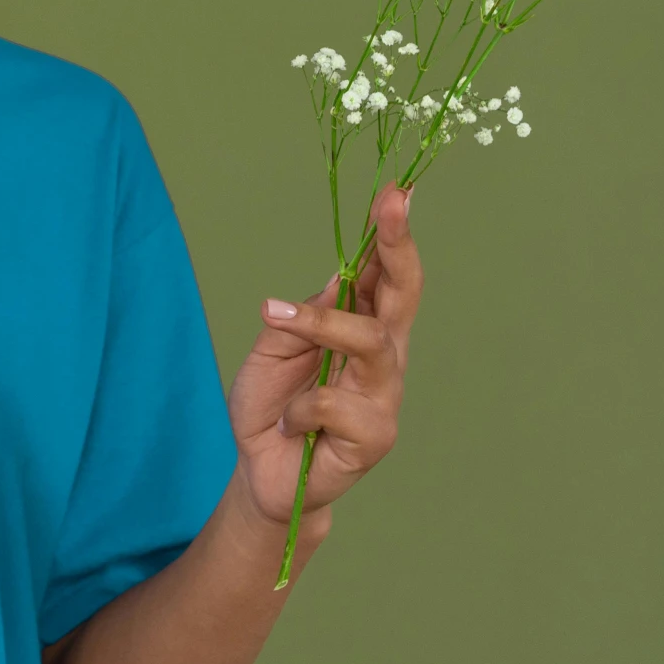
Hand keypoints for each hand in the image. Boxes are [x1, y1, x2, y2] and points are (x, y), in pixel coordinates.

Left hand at [227, 182, 420, 526]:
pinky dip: (299, 407)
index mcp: (361, 329)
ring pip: (371, 342)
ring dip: (322, 327)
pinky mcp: (375, 437)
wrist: (260, 470)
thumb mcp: (274, 348)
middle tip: (392, 204)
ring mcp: (384, 398)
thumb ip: (306, 316)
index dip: (392, 234)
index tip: (395, 192)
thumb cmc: (272, 406)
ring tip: (276, 320)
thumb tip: (341, 277)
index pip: (385, 276)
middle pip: (403, 296)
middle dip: (399, 247)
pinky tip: (289, 422)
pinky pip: (333, 403)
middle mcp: (384, 359)